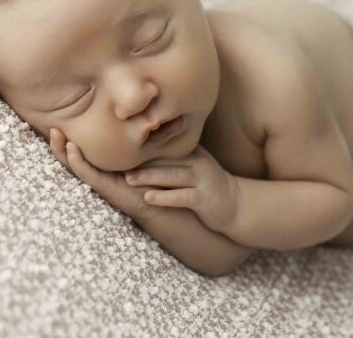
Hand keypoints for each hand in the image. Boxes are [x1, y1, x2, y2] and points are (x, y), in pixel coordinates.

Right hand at [49, 128, 159, 223]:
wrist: (158, 200)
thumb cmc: (150, 175)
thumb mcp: (140, 151)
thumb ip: (134, 134)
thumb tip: (135, 110)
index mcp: (100, 162)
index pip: (79, 147)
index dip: (68, 135)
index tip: (61, 119)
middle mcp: (95, 170)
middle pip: (69, 155)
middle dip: (59, 141)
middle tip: (52, 125)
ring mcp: (97, 178)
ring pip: (72, 163)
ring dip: (62, 149)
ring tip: (56, 133)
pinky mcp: (102, 186)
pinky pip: (85, 172)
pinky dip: (77, 160)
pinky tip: (72, 148)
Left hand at [123, 144, 240, 233]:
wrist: (237, 205)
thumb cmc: (207, 186)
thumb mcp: (193, 166)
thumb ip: (173, 158)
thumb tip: (141, 152)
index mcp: (192, 152)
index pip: (164, 146)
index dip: (142, 146)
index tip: (119, 147)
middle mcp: (197, 162)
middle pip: (165, 159)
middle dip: (140, 161)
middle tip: (115, 163)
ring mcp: (202, 180)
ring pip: (172, 175)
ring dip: (149, 177)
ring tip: (128, 179)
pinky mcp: (205, 199)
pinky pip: (182, 197)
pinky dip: (165, 197)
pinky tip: (148, 198)